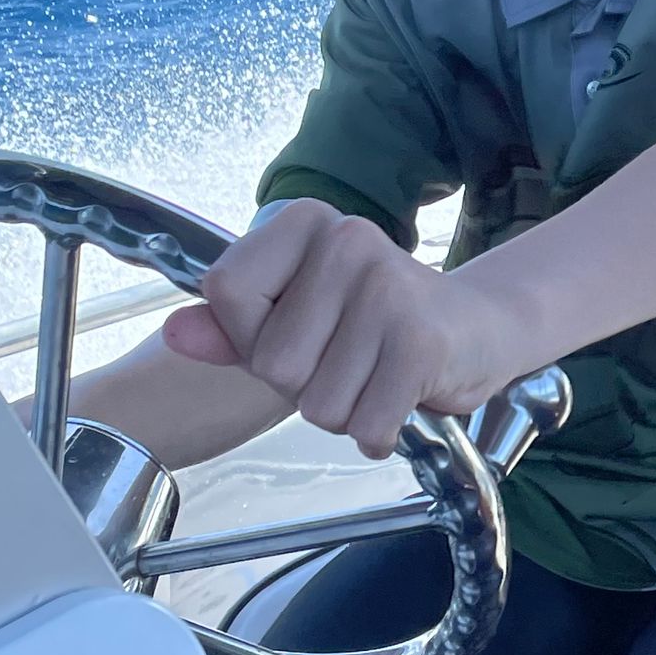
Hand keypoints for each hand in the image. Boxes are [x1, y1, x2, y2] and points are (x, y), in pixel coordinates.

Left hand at [163, 201, 513, 458]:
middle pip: (273, 361)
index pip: (227, 290)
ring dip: (346, 412)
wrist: (480, 329)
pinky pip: (366, 425)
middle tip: (350, 359)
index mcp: (306, 222)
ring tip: (377, 376)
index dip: (251, 335)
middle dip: (305, 385)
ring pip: (319, 404)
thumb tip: (175, 333)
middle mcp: (347, 239)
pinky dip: (379, 433)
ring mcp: (388, 287)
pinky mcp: (422, 341)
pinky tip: (401, 398)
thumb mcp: (299, 315)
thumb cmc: (377, 325)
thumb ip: (233, 327)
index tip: (300, 330)